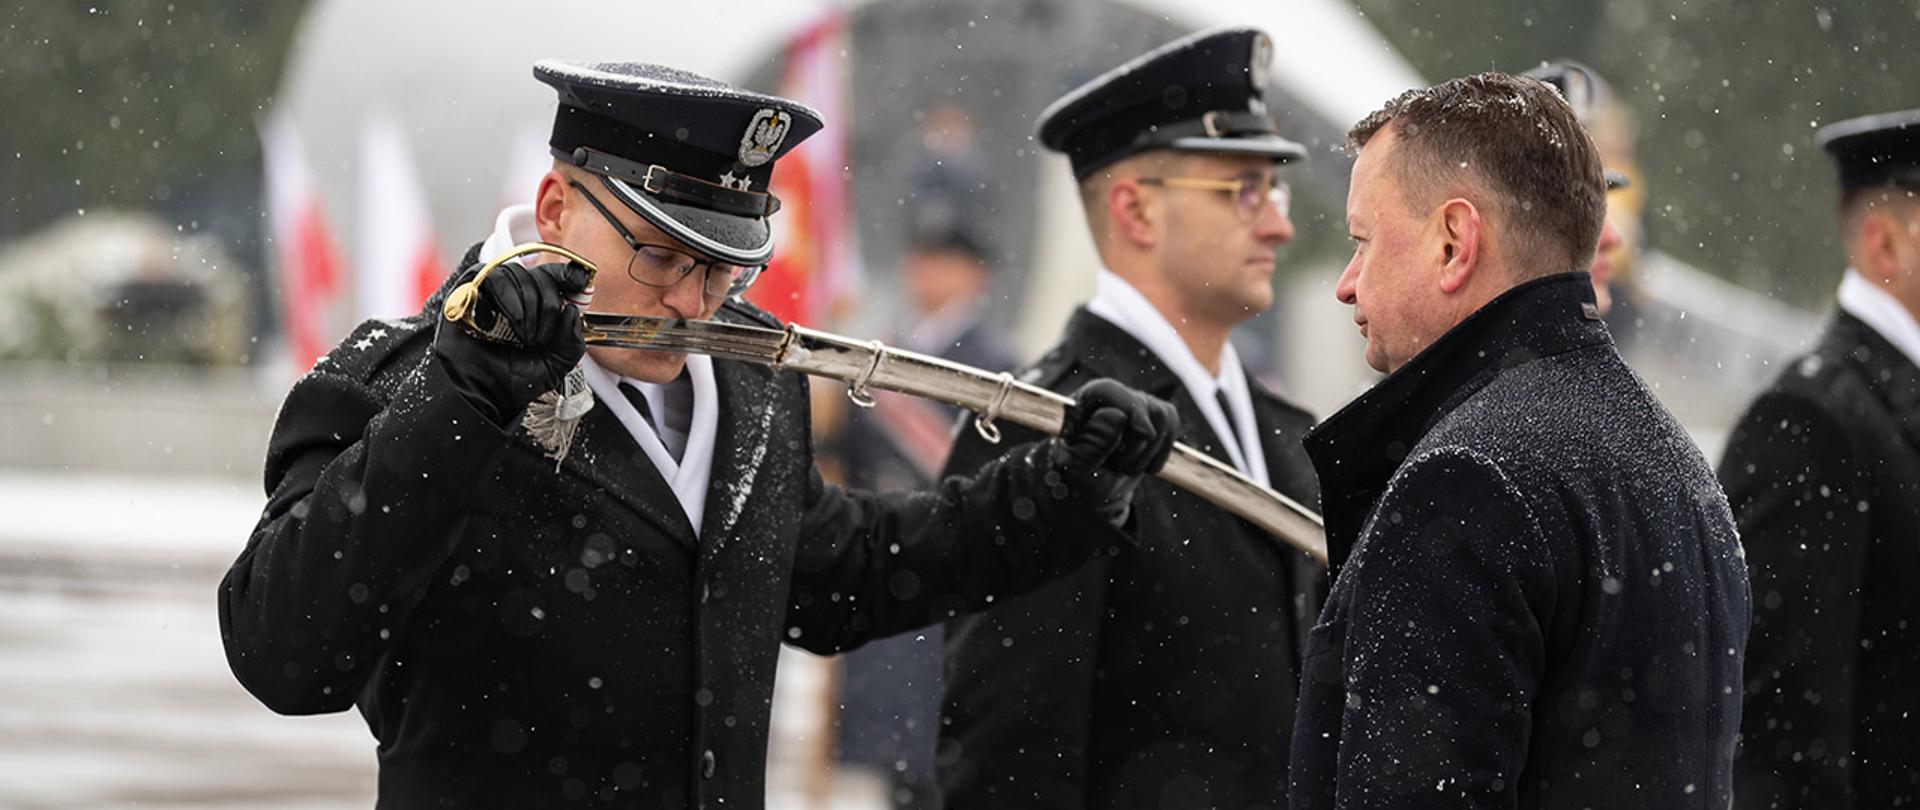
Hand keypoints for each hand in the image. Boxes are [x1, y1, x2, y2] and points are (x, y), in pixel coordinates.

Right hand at [433, 259, 593, 425]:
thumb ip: (572, 340)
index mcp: (538, 306)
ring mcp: (491, 292)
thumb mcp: (557, 363)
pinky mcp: (466, 292)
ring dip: (528, 306)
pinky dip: (508, 299)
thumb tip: (572, 310)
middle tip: (543, 337)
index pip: (556, 275)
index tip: (579, 285)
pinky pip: (490, 275)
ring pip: (517, 273)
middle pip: (541, 275)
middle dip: (549, 305)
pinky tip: (509, 324)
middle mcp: (515, 295)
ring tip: (526, 336)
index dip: (569, 276)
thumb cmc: (515, 380)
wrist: (483, 395)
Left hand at [1046, 378, 1179, 522]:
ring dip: (1149, 451)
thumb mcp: (1077, 466)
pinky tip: (1146, 466)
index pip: (1108, 391)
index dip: (1129, 408)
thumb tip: (1118, 416)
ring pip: (1161, 415)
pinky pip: (1171, 424)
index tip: (1144, 433)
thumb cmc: (1079, 475)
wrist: (1091, 490)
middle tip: (1117, 466)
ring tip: (1128, 467)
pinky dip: (1163, 451)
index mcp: (1082, 403)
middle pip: (1140, 405)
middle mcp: (1109, 398)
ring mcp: (1134, 406)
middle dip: (1136, 445)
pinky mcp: (1152, 418)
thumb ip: (1093, 442)